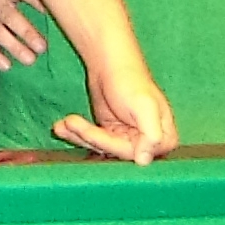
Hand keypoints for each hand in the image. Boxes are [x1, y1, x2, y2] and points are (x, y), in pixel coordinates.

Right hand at [0, 0, 48, 70]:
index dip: (37, 1)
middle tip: (42, 47)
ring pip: (0, 34)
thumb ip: (23, 0)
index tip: (51, 12)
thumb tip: (53, 18)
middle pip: (12, 17)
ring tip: (30, 60)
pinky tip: (7, 65)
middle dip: (28, 33)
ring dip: (16, 48)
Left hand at [56, 63, 179, 165]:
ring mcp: (126, 140)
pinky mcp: (108, 136)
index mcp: (163, 139)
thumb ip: (151, 134)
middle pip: (114, 152)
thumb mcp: (145, 105)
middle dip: (89, 138)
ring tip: (64, 123)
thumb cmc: (131, 81)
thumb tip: (144, 161)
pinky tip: (61, 127)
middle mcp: (146, 143)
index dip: (112, 145)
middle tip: (70, 123)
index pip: (135, 154)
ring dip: (78, 135)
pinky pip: (91, 141)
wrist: (110, 64)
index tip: (91, 134)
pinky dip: (75, 134)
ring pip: (99, 148)